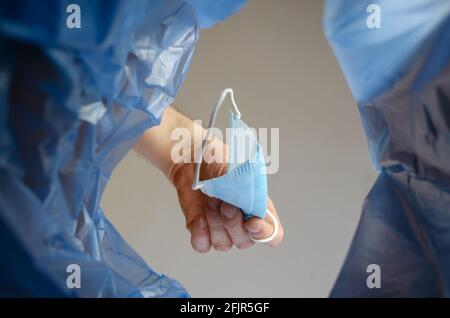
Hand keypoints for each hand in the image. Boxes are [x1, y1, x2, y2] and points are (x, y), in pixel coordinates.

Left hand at [169, 156, 283, 252]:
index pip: (273, 234)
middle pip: (245, 242)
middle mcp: (242, 223)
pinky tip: (200, 218)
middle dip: (233, 224)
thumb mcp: (236, 167)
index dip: (264, 233)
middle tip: (225, 205)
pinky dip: (200, 234)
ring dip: (215, 223)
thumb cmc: (219, 161)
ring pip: (223, 244)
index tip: (251, 223)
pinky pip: (202, 245)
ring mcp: (221, 229)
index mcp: (259, 208)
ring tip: (210, 200)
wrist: (193, 160)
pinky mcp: (202, 230)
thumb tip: (244, 195)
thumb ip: (244, 184)